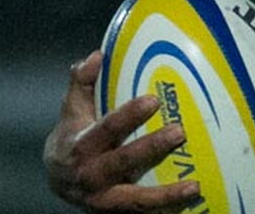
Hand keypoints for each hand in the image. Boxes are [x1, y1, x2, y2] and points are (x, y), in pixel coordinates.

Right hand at [43, 50, 201, 211]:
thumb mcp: (72, 110)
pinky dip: (165, 211)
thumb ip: (82, 83)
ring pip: (135, 200)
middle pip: (122, 162)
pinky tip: (191, 204)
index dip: (127, 116)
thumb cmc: (74, 136)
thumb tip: (97, 55)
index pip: (105, 129)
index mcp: (80, 146)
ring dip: (165, 195)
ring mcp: (104, 199)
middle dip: (150, 148)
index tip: (153, 100)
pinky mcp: (117, 213)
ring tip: (194, 186)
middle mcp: (90, 175)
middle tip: (179, 131)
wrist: (59, 181)